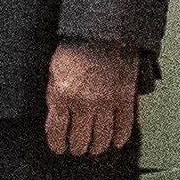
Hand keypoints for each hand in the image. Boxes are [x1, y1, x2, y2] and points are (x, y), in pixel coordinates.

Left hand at [46, 41, 142, 159]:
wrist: (104, 30)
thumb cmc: (78, 45)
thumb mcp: (55, 69)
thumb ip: (54, 95)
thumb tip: (56, 115)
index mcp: (63, 95)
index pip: (57, 131)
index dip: (57, 144)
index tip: (59, 148)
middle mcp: (84, 103)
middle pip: (80, 139)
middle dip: (77, 147)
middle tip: (77, 148)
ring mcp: (106, 102)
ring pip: (102, 137)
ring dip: (97, 147)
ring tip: (95, 148)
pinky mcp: (124, 98)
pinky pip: (124, 126)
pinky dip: (120, 137)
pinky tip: (116, 142)